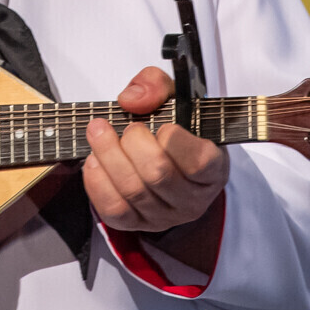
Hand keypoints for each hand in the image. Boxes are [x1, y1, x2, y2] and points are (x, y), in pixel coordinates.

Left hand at [83, 66, 228, 234]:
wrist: (170, 156)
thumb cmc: (177, 128)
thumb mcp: (174, 96)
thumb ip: (156, 86)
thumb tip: (132, 100)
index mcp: (214, 168)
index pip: (197, 161)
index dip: (171, 137)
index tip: (162, 124)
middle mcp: (194, 198)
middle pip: (156, 174)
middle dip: (132, 142)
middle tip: (128, 126)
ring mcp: (166, 215)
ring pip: (132, 191)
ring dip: (108, 155)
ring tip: (99, 132)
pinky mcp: (139, 224)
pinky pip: (114, 210)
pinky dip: (97, 182)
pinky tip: (95, 160)